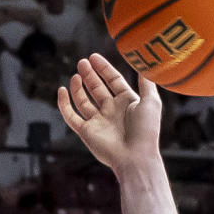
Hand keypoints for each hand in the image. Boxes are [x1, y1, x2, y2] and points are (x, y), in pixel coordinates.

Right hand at [58, 53, 162, 175]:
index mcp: (127, 103)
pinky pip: (72, 116)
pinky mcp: (86, 132)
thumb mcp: (151, 101)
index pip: (113, 81)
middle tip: (82, 62)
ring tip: (76, 75)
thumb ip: (147, 82)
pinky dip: (65, 104)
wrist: (136, 157)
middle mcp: (112, 111)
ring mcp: (98, 121)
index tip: (94, 57)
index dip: (104, 69)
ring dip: (78, 88)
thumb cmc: (146, 130)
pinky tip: (63, 90)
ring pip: (84, 101)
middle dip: (90, 75)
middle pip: (97, 89)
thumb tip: (147, 63)